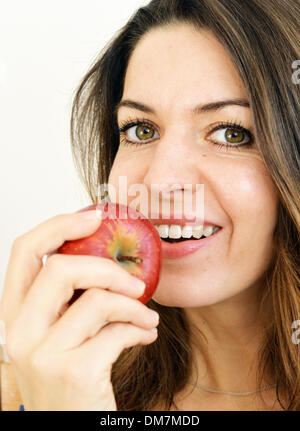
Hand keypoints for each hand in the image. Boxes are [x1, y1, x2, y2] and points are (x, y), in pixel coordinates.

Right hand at [0, 210, 158, 409]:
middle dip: (107, 268)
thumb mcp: (62, 332)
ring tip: (147, 316)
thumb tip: (107, 257)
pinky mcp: (73, 372)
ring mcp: (41, 354)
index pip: (24, 250)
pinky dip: (139, 328)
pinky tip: (144, 335)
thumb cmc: (73, 377)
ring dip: (133, 304)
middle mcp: (18, 332)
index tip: (95, 217)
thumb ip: (70, 299)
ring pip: (96, 299)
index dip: (59, 225)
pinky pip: (117, 330)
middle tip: (136, 281)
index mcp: (15, 314)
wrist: (74, 430)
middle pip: (60, 268)